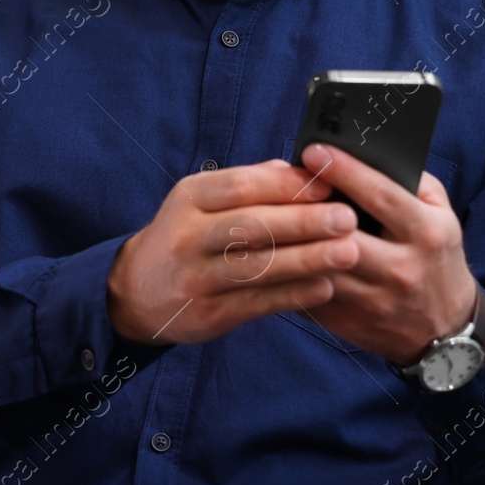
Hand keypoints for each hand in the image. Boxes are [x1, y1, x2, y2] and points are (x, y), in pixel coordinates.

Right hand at [106, 160, 361, 344]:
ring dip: (307, 260)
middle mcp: (188, 236)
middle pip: (251, 226)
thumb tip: (300, 171)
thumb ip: (249, 183)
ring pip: (256, 267)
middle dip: (304, 221)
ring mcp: (196, 277)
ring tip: (348, 253)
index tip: (328, 184)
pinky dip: (294, 296)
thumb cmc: (184, 235)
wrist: (135, 291)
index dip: (286, 186)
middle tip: (347, 218)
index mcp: (190, 198)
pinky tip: (325, 287)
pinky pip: (257, 303)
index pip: (239, 186)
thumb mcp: (201, 200)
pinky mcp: (208, 314)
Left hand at [293, 143, 477, 365]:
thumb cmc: (436, 255)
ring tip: (268, 211)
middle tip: (279, 180)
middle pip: (343, 236)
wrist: (445, 327)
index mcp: (427, 234)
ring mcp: (375, 301)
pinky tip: (272, 249)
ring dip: (291, 240)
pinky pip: (307, 294)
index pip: (381, 197)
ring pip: (319, 267)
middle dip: (307, 206)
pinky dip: (286, 271)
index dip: (345, 171)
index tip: (314, 151)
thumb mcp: (441, 214)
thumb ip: (411, 182)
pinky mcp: (350, 323)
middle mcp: (402, 270)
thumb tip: (366, 155)